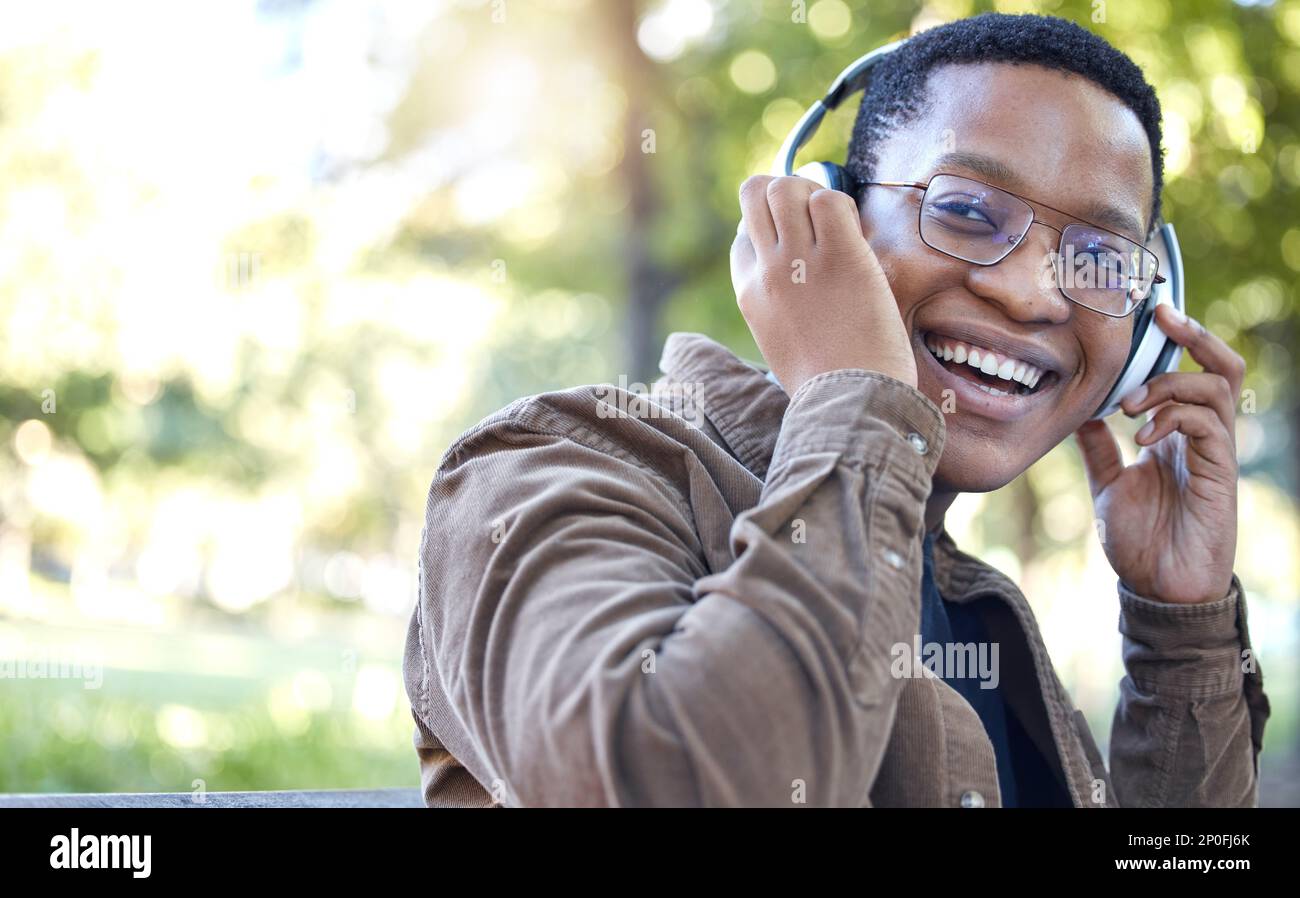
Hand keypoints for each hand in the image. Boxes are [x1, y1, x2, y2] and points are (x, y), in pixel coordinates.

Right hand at [730, 175, 915, 395]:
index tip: (799, 238)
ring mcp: (799, 261)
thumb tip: (802, 273)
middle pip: (757, 193)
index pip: (744, 233)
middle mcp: (766, 270)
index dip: (771, 226)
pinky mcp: (840, 256)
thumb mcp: (782, 341)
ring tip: (837, 219)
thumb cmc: (829, 381)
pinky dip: (842, 205)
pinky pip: (830, 200)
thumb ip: (781, 304)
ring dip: (814, 192)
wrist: (852, 402)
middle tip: (817, 214)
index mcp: (749, 293)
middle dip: (786, 191)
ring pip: (787, 187)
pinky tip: (855, 234)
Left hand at [1074, 304, 1243, 603]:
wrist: (1159, 590)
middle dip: (1195, 336)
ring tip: (1129, 405)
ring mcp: (1216, 453)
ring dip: (1169, 384)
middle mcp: (1202, 437)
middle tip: (1159, 318)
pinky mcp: (1221, 473)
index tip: (1149, 312)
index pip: (1191, 372)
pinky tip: (1141, 434)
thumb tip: (1078, 414)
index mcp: (1177, 434)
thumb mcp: (1109, 484)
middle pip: (1222, 367)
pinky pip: (1209, 425)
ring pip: (1217, 388)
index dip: (1179, 339)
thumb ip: (1099, 449)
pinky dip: (1173, 417)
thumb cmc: (1140, 542)